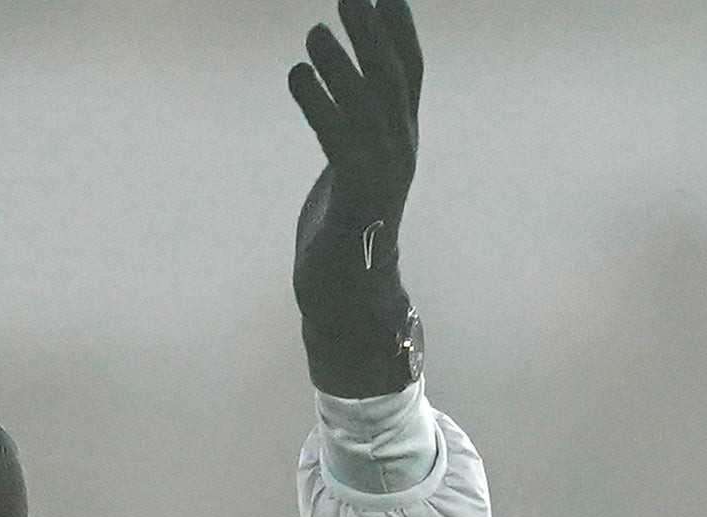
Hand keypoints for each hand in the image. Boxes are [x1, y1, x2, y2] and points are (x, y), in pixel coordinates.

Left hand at [285, 0, 425, 394]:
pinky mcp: (356, 204)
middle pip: (392, 82)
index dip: (399, 29)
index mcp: (400, 139)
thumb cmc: (344, 227)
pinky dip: (319, 107)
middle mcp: (400, 153)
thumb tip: (337, 74)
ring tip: (313, 32)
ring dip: (342, 68)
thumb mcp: (351, 162)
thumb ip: (352, 119)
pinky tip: (297, 76)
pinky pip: (340, 145)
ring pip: (368, 111)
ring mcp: (383, 179)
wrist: (348, 297)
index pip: (409, 72)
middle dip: (372, 37)